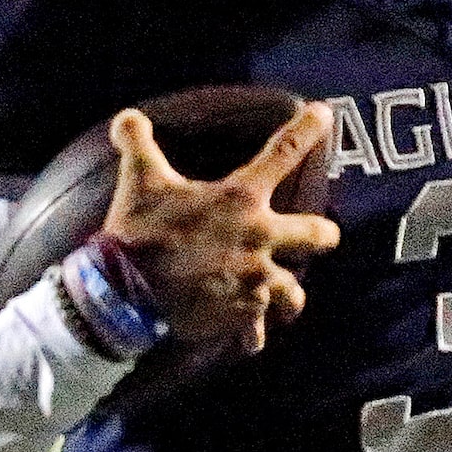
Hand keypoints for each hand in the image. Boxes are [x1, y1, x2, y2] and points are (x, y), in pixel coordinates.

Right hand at [103, 103, 340, 353]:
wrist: (127, 295)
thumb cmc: (138, 234)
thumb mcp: (138, 181)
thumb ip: (137, 144)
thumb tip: (126, 117)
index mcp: (240, 199)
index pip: (282, 152)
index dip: (307, 128)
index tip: (325, 112)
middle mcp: (260, 238)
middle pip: (317, 235)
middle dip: (323, 235)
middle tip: (325, 235)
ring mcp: (256, 280)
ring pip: (294, 294)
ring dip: (289, 298)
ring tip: (285, 302)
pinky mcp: (243, 315)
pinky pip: (256, 330)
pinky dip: (251, 334)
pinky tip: (248, 339)